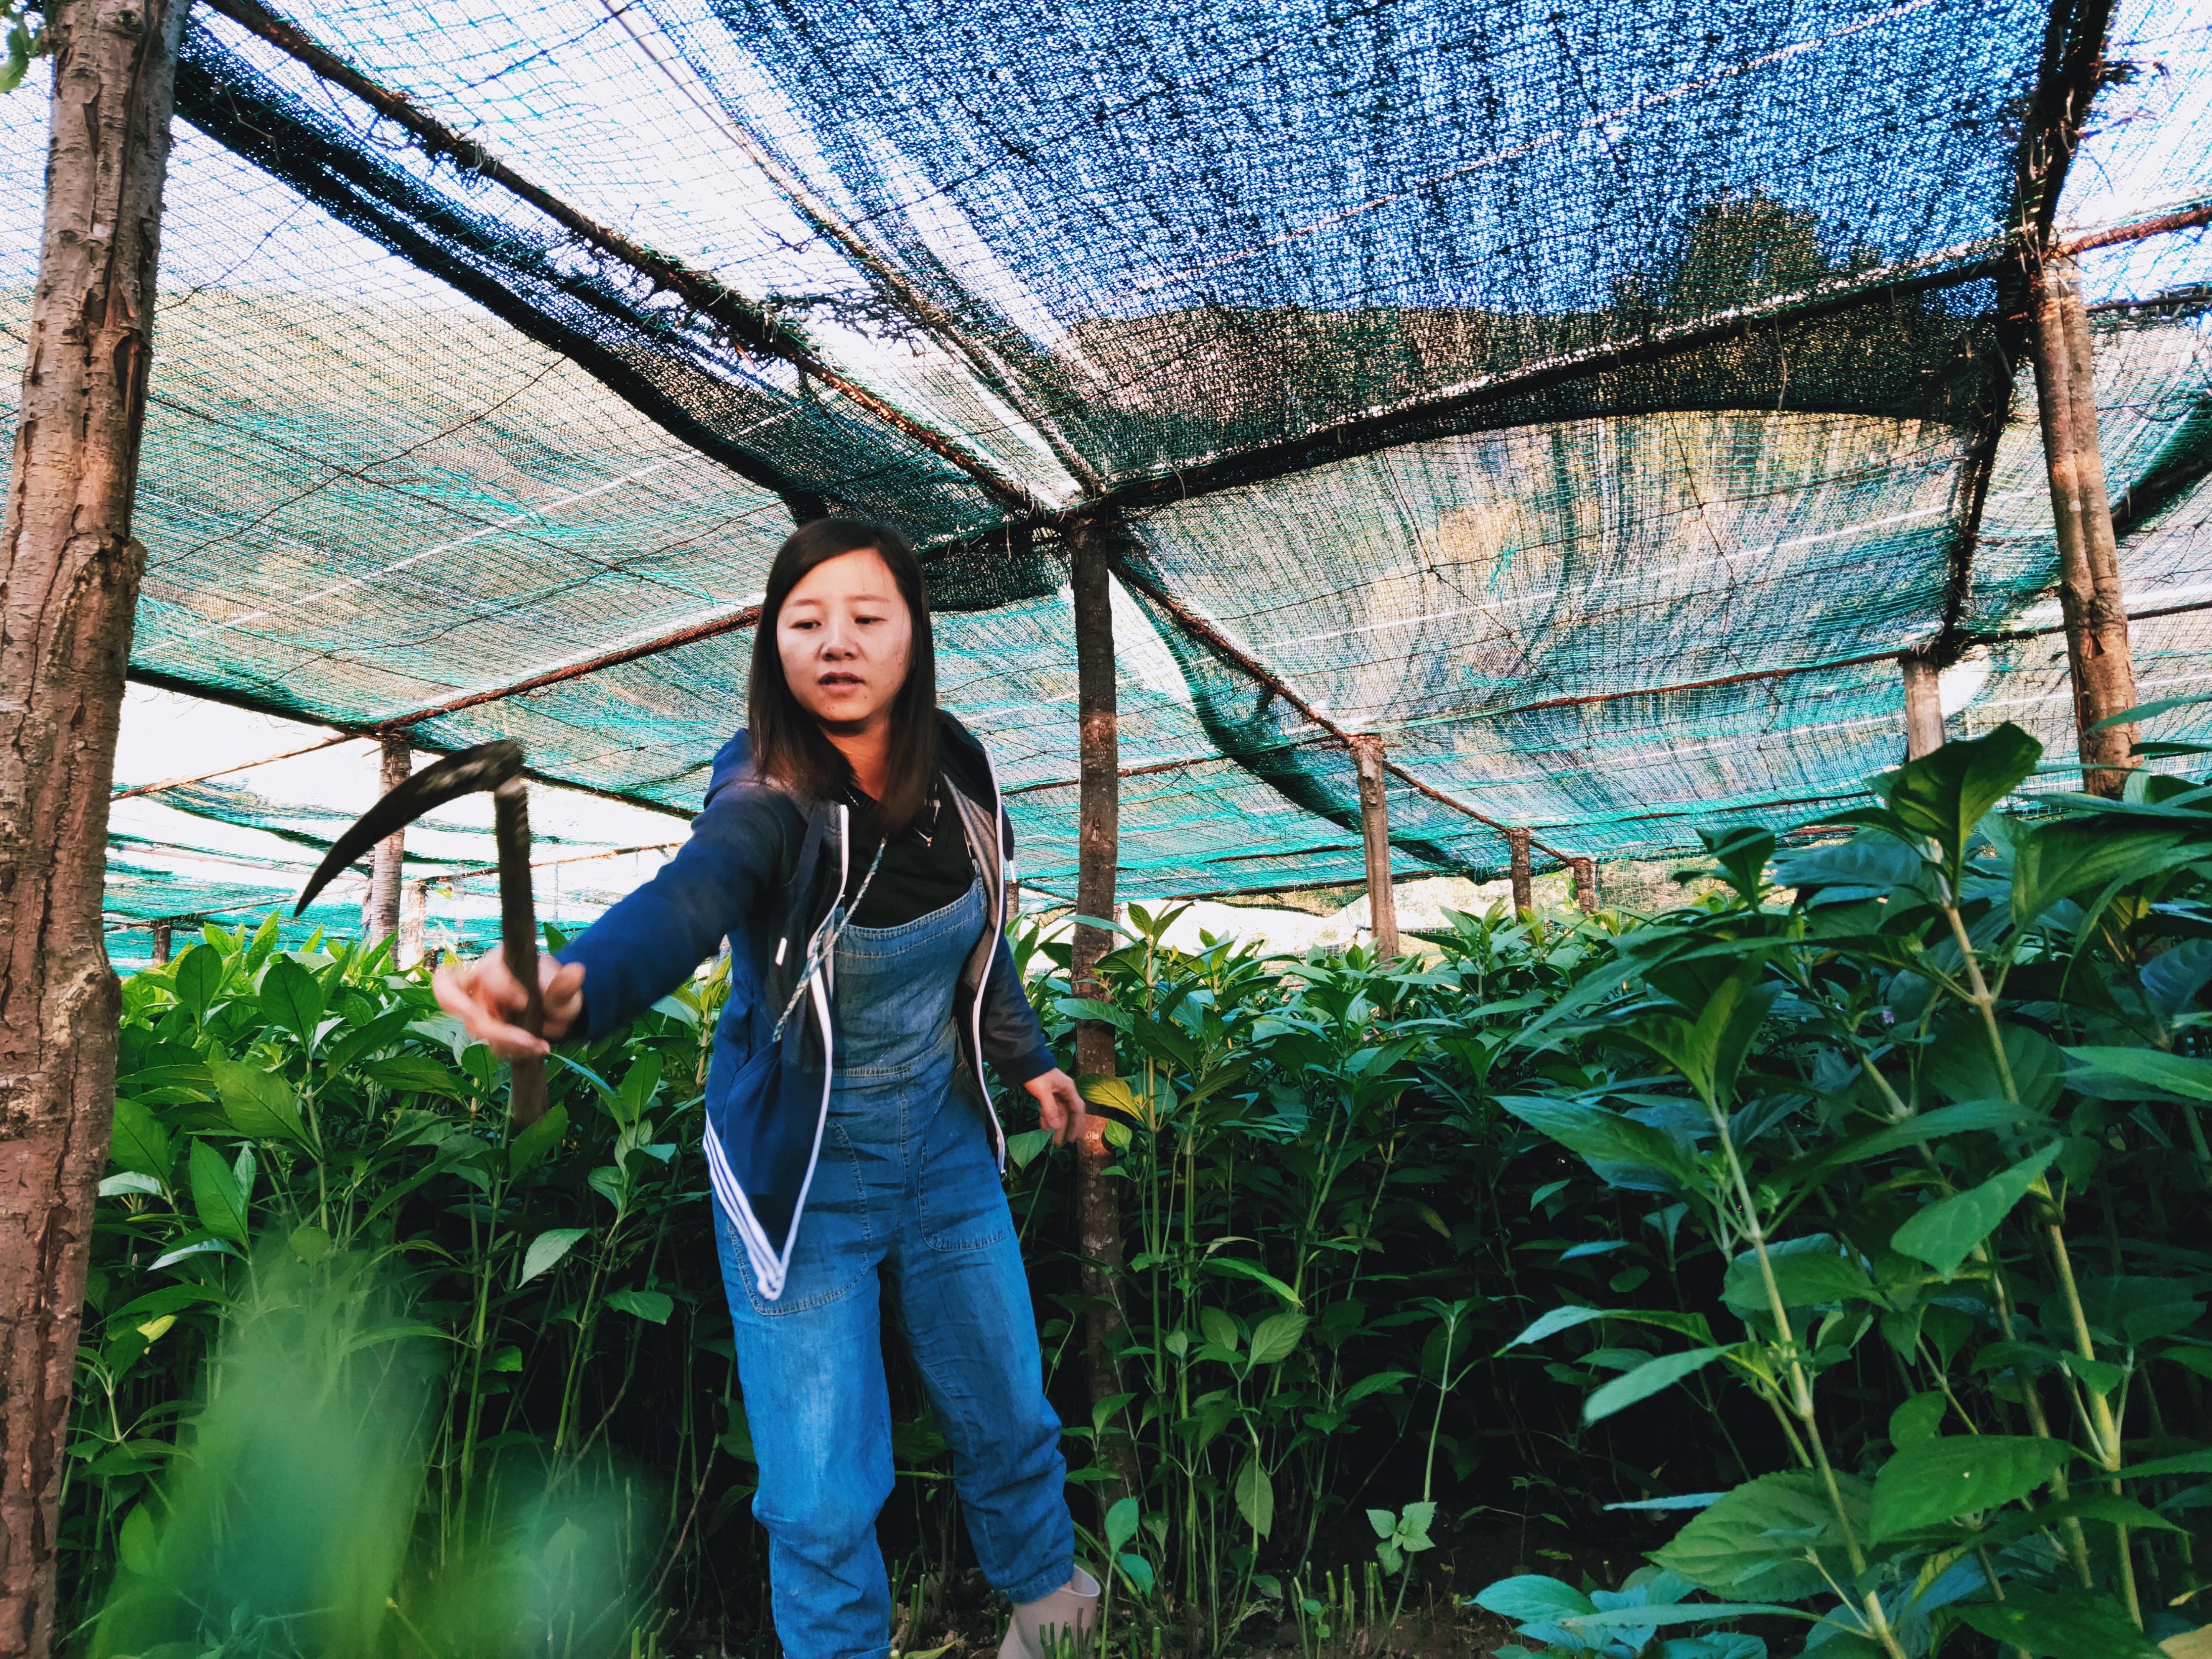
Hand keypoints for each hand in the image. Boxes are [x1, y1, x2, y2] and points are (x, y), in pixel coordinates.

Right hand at [433, 949, 584, 1059]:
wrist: (559, 1006)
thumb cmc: (555, 987)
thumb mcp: (564, 986)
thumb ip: (565, 984)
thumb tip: (576, 972)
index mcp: (495, 965)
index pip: (484, 976)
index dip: (501, 989)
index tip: (525, 1001)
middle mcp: (480, 986)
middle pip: (457, 1001)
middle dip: (484, 1022)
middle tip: (513, 1036)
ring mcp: (481, 1010)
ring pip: (478, 1029)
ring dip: (510, 1042)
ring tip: (540, 1046)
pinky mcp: (489, 1031)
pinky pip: (493, 1045)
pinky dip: (516, 1051)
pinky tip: (538, 1049)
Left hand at [1022, 1067, 1087, 1147]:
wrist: (1023, 1061)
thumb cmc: (1037, 1075)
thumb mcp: (1043, 1092)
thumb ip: (1050, 1109)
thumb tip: (1057, 1127)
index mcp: (1068, 1090)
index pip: (1077, 1110)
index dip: (1078, 1124)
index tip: (1075, 1138)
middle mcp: (1064, 1092)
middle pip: (1068, 1113)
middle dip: (1065, 1128)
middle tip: (1063, 1143)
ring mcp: (1055, 1093)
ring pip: (1058, 1113)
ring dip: (1055, 1126)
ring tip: (1053, 1141)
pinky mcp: (1045, 1094)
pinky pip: (1049, 1109)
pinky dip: (1046, 1118)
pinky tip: (1044, 1128)